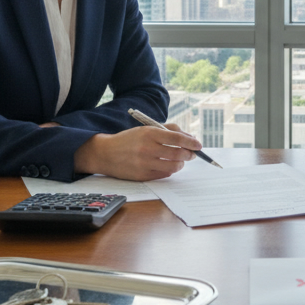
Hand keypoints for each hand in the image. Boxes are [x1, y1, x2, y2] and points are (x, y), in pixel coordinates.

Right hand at [73, 125, 201, 180]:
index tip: (198, 145)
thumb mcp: (146, 129)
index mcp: (149, 133)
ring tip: (180, 161)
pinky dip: (170, 170)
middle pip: (178, 154)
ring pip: (173, 167)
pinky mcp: (142, 176)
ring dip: (181, 164)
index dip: (191, 142)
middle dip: (189, 154)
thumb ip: (168, 130)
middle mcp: (147, 148)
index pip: (177, 138)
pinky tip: (168, 166)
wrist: (106, 153)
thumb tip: (189, 137)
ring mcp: (145, 163)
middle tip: (191, 154)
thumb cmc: (129, 140)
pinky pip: (164, 175)